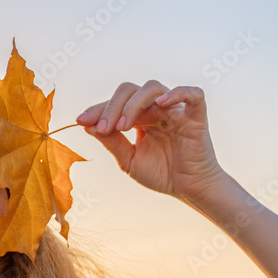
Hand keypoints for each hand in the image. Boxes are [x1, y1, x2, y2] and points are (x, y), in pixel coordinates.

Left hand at [75, 80, 226, 203]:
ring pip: (152, 88)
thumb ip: (111, 141)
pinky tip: (160, 103)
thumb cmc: (161, 174)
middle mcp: (157, 109)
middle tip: (103, 127)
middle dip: (111, 107)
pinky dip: (177, 93)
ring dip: (133, 104)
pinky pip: (193, 93)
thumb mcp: (128, 159)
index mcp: (141, 117)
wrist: (188, 189)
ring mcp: (176, 111)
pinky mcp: (196, 117)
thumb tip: (87, 125)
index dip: (98, 109)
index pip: (117, 103)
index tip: (81, 120)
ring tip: (123, 126)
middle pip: (130, 91)